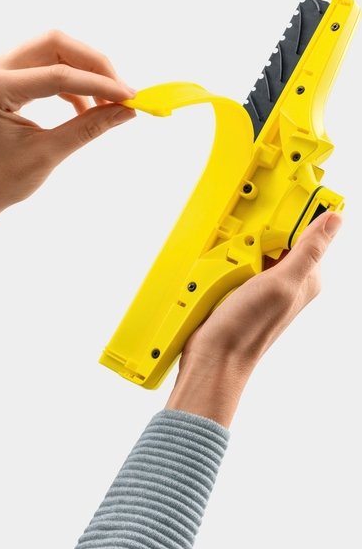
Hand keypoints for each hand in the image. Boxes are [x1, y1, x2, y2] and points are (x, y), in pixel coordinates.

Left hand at [0, 30, 135, 275]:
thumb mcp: (48, 154)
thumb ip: (88, 128)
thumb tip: (125, 112)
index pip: (59, 74)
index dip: (100, 84)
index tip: (131, 98)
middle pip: (56, 45)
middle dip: (94, 66)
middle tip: (122, 93)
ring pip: (54, 52)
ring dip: (85, 74)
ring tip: (107, 105)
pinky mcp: (7, 80)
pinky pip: (46, 68)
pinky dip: (71, 84)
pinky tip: (86, 108)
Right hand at [166, 211, 342, 426]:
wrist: (213, 354)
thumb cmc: (248, 328)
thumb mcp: (282, 283)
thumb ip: (308, 250)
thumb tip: (334, 220)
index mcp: (307, 277)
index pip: (312, 232)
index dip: (301, 212)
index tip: (288, 194)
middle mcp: (288, 279)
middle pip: (282, 234)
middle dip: (266, 226)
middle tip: (252, 233)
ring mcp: (263, 282)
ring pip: (257, 244)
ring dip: (244, 240)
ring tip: (234, 251)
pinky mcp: (241, 286)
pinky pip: (239, 257)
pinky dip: (230, 253)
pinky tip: (222, 259)